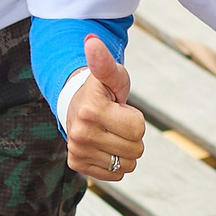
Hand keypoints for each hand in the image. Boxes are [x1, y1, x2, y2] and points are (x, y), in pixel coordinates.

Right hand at [65, 34, 148, 181]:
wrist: (77, 105)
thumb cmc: (103, 90)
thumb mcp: (111, 75)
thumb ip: (105, 62)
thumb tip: (92, 40)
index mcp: (91, 110)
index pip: (138, 129)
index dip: (135, 118)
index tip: (119, 108)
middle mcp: (80, 133)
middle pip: (135, 149)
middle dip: (132, 136)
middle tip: (116, 122)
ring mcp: (77, 150)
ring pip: (127, 164)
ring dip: (125, 150)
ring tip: (111, 133)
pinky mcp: (77, 164)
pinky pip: (115, 175)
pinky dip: (115, 163)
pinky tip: (104, 146)